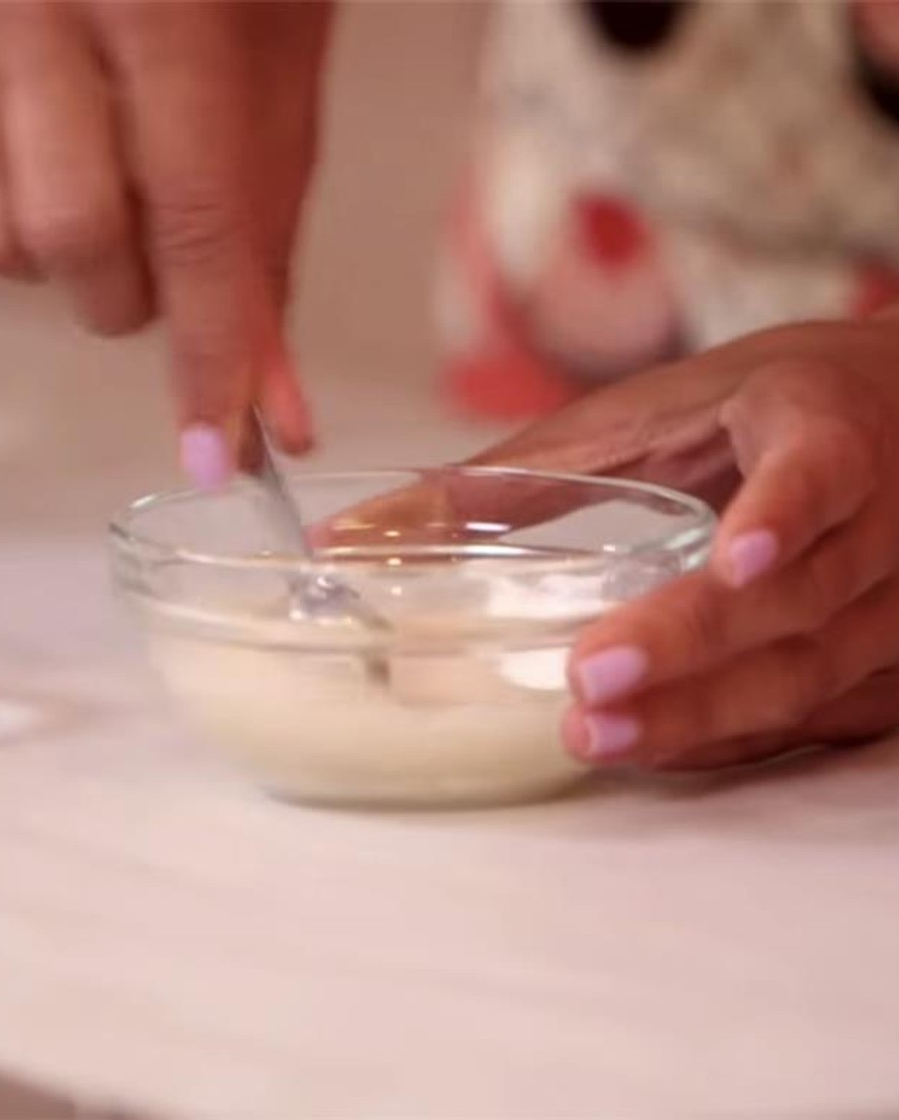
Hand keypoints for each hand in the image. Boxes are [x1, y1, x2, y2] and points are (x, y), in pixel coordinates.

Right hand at [0, 0, 331, 480]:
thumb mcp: (276, 68)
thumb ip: (267, 233)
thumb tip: (272, 402)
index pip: (191, 220)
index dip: (210, 351)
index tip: (218, 450)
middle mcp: (29, 2)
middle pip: (71, 239)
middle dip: (131, 292)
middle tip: (161, 253)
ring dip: (55, 265)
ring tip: (92, 192)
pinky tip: (35, 166)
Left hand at [326, 319, 898, 770]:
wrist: (898, 411)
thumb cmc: (750, 409)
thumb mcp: (643, 415)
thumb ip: (512, 478)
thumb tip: (347, 535)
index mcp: (821, 421)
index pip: (819, 470)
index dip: (783, 516)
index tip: (732, 558)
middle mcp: (883, 511)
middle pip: (796, 596)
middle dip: (692, 646)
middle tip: (593, 686)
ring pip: (810, 668)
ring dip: (708, 709)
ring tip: (603, 738)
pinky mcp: (895, 654)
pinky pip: (824, 712)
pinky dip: (739, 733)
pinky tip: (663, 751)